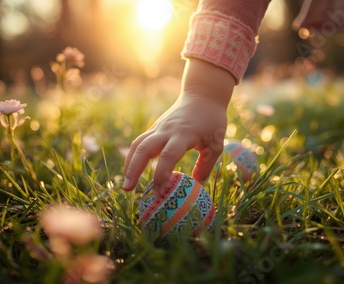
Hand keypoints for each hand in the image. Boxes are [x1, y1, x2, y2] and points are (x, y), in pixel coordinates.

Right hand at [123, 59, 234, 195]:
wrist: (202, 95)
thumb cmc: (212, 121)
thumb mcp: (216, 144)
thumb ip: (205, 166)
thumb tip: (196, 186)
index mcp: (184, 134)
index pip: (168, 156)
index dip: (162, 175)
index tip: (159, 193)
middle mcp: (167, 130)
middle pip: (144, 148)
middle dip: (134, 169)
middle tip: (128, 189)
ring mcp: (158, 127)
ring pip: (137, 144)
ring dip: (129, 164)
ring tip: (127, 184)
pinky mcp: (155, 127)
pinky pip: (140, 142)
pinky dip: (133, 157)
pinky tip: (131, 171)